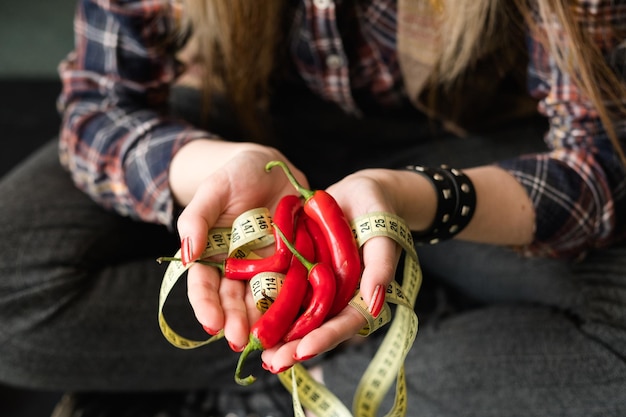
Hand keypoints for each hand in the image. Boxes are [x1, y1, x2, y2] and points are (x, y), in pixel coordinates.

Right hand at [173, 140, 307, 350]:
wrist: (273, 169)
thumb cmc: (236, 175)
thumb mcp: (214, 190)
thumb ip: (196, 219)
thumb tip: (186, 256)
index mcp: (212, 255)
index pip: (203, 285)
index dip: (205, 305)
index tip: (211, 322)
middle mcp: (238, 268)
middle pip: (234, 300)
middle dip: (235, 321)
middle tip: (239, 340)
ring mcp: (267, 268)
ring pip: (263, 299)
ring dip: (264, 321)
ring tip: (267, 339)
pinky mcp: (294, 264)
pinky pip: (295, 287)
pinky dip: (295, 305)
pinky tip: (297, 321)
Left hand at [260, 169, 406, 371]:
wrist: (358, 191)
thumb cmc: (378, 210)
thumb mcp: (382, 234)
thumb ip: (380, 267)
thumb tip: (375, 303)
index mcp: (363, 294)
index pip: (346, 322)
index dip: (326, 337)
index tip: (303, 350)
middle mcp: (339, 295)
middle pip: (318, 327)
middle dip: (295, 346)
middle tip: (272, 362)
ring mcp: (319, 285)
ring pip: (299, 315)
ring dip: (280, 334)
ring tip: (258, 351)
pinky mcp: (302, 271)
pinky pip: (286, 291)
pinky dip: (270, 305)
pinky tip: (249, 317)